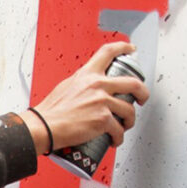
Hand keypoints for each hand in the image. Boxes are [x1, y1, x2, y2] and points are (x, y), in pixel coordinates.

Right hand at [20, 42, 148, 154]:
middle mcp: (97, 85)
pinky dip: (118, 137)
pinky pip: (119, 129)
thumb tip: (89, 90)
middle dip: (143, 92)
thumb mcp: (66, 87)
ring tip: (123, 126)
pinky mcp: (103, 119)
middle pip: (132, 83)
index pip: (108, 52)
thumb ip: (81, 85)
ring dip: (129, 121)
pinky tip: (114, 140)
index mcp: (87, 74)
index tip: (131, 49)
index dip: (123, 47)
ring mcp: (102, 101)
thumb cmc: (50, 111)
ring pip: (129, 110)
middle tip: (142, 98)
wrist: (44, 126)